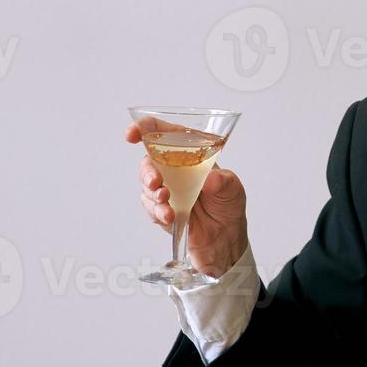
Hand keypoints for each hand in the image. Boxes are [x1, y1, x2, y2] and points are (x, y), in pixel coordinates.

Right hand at [125, 123, 248, 279]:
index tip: (133, 133)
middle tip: (156, 181)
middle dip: (147, 170)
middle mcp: (173, 169)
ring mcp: (165, 189)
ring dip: (153, 193)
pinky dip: (157, 211)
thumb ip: (223, 181)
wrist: (224, 238)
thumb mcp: (232, 189)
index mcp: (190, 153)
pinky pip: (150, 207)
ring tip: (166, 200)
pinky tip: (168, 215)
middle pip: (148, 161)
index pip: (164, 134)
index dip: (146, 128)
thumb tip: (210, 178)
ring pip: (146, 185)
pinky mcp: (160, 209)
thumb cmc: (228, 205)